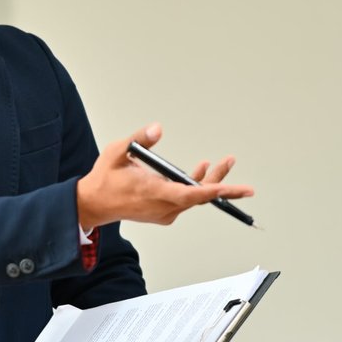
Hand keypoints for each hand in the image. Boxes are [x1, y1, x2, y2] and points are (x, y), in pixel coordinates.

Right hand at [76, 123, 253, 229]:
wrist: (94, 204)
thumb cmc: (105, 179)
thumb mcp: (117, 151)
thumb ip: (139, 139)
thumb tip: (158, 128)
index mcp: (151, 192)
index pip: (186, 195)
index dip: (208, 191)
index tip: (225, 188)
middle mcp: (162, 207)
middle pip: (198, 198)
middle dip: (222, 186)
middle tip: (247, 188)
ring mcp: (164, 212)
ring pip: (194, 199)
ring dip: (211, 183)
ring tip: (226, 162)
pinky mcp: (163, 212)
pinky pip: (186, 201)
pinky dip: (197, 188)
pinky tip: (201, 169)